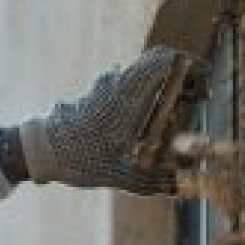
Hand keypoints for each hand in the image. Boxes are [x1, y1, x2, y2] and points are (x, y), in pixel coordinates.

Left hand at [17, 45, 204, 194]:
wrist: (41, 151)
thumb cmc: (82, 159)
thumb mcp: (124, 177)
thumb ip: (159, 181)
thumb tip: (186, 185)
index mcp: (128, 94)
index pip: (165, 59)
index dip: (191, 66)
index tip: (204, 86)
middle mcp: (117, 83)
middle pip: (158, 62)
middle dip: (181, 77)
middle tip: (195, 98)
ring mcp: (105, 85)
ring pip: (141, 73)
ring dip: (161, 85)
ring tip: (173, 111)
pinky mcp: (96, 93)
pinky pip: (127, 84)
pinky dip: (143, 93)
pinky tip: (145, 122)